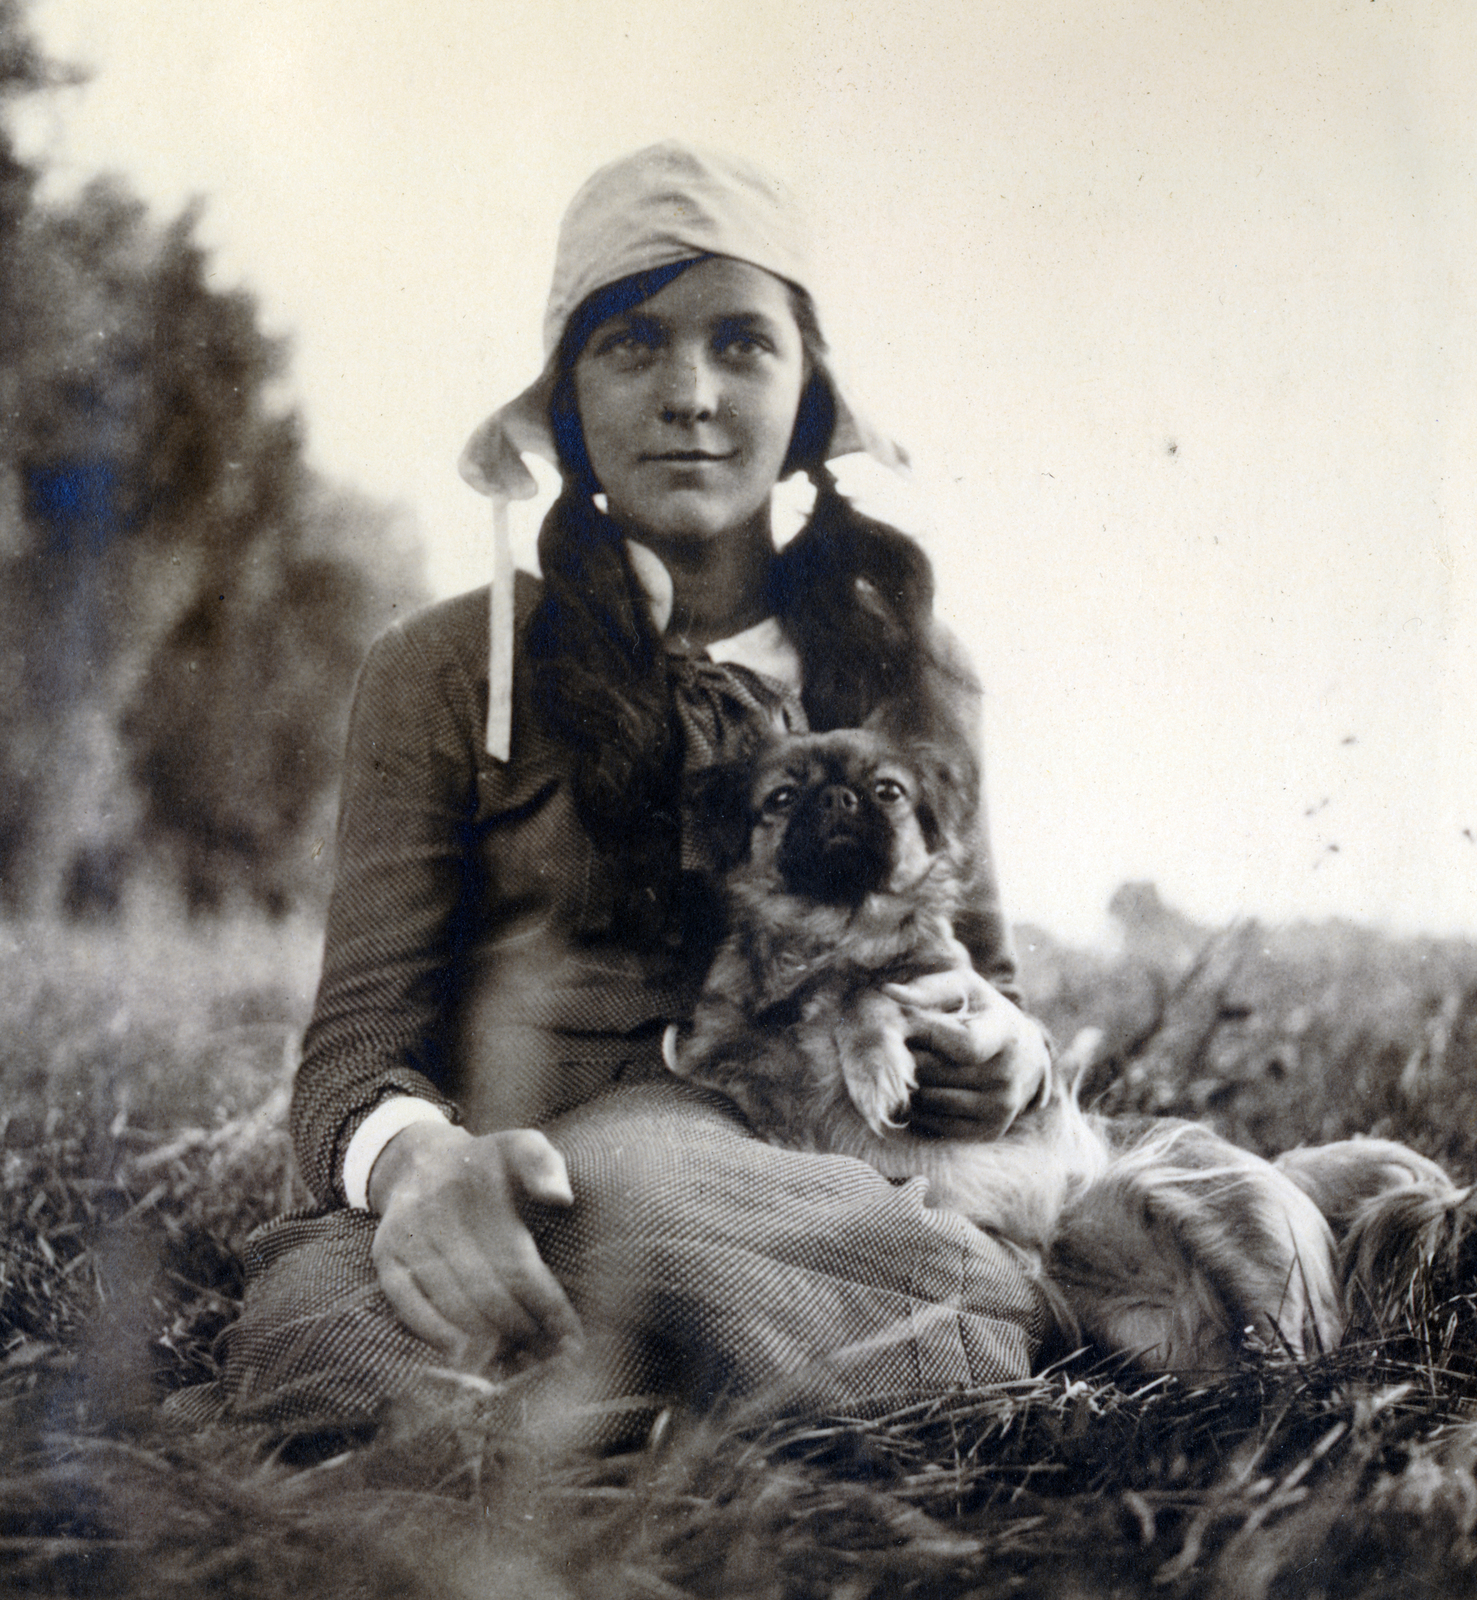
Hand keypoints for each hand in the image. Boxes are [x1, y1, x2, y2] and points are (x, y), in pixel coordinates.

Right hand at [367, 1119, 583, 1369]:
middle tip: (546, 1355)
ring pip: (450, 1302)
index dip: (548, 1306)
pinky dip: (434, 1331)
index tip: (572, 1339)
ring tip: (513, 1360)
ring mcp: (410, 1238)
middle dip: (520, 1329)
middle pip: (487, 1292)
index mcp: (484, 1195)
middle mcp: (442, 1217)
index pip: (522, 1266)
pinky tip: (461, 1351)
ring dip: (483, 1339)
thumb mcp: (521, 1146)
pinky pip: (407, 1302)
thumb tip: (562, 1198)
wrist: (421, 1160)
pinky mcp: (386, 1256)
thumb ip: (544, 1165)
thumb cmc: (487, 1163)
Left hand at [881, 968, 1050, 1140]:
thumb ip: (926, 989)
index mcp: (1006, 1034)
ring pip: (930, 1099)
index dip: (929, 1034)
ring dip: (909, 1083)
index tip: (913, 1025)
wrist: (1025, 1055)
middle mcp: (1009, 1075)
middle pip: (936, 1072)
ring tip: (909, 1065)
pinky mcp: (989, 1131)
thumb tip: (889, 992)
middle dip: (909, 1057)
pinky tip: (920, 1088)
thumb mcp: (963, 988)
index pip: (964, 1044)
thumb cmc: (982, 1012)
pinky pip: (936, 1124)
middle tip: (901, 1047)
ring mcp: (1001, 1107)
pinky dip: (919, 1108)